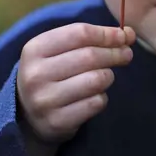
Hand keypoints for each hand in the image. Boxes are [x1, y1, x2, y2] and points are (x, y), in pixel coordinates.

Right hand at [17, 23, 134, 144]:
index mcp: (35, 49)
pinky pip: (95, 103)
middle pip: (90, 56)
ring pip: (96, 80)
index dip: (107, 34)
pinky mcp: (57, 122)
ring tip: (106, 76)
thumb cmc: (51, 73)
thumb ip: (90, 38)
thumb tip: (127, 33)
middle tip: (126, 54)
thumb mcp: (59, 50)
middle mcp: (36, 74)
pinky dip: (102, 97)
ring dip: (108, 76)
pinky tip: (94, 96)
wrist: (28, 116)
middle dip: (115, 53)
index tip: (123, 36)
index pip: (80, 33)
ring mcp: (44, 100)